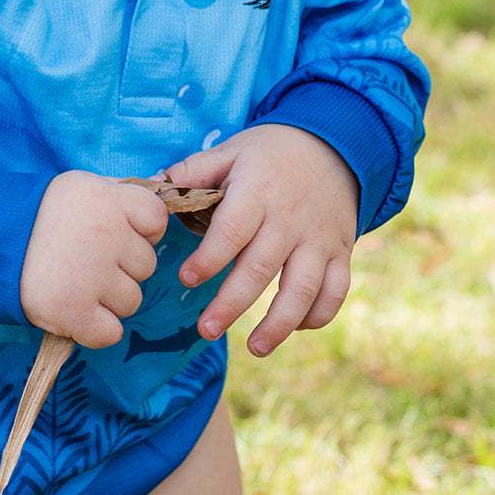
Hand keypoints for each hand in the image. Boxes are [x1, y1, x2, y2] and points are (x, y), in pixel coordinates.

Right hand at [20, 171, 168, 348]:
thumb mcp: (80, 187)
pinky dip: (94, 329)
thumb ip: (121, 193)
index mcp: (109, 199)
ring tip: (75, 282)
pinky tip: (73, 309)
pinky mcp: (74, 312)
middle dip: (121, 268)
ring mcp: (91, 275)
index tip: (114, 234)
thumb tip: (164, 193)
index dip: (140, 232)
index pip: (157, 220)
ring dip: (108, 300)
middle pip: (146, 266)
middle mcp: (106, 234)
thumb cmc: (41, 215)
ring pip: (132, 301)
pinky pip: (111, 333)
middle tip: (84, 260)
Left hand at [165, 125, 358, 357]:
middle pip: (260, 268)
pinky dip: (318, 314)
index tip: (186, 280)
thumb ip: (193, 171)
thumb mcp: (230, 152)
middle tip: (205, 330)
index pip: (232, 231)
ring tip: (255, 349)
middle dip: (231, 304)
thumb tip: (153, 185)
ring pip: (302, 288)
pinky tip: (295, 328)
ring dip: (279, 324)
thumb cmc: (269, 154)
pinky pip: (335, 290)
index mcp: (257, 192)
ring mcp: (319, 238)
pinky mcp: (341, 252)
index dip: (209, 258)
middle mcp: (290, 219)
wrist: (333, 144)